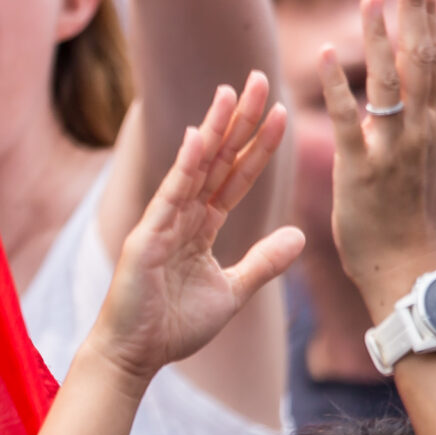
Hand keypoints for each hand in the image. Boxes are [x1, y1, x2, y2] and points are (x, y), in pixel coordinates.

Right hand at [88, 74, 302, 386]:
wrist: (136, 355)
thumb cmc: (174, 326)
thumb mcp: (233, 292)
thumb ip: (263, 261)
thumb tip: (299, 234)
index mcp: (201, 226)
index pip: (236, 177)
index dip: (259, 147)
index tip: (281, 113)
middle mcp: (181, 215)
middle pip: (218, 159)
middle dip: (240, 121)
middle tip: (259, 80)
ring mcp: (163, 222)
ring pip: (196, 168)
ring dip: (215, 128)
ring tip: (233, 92)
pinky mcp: (149, 237)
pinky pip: (172, 195)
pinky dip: (186, 165)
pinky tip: (201, 136)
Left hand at [320, 0, 435, 319]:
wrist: (403, 270)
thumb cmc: (404, 221)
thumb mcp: (418, 165)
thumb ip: (413, 129)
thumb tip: (411, 100)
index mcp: (429, 127)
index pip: (429, 61)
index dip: (426, 18)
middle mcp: (418, 132)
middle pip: (420, 60)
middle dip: (417, 11)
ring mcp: (391, 150)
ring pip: (386, 83)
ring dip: (377, 37)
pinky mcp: (360, 169)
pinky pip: (347, 120)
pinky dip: (338, 85)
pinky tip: (327, 52)